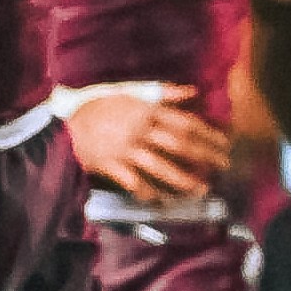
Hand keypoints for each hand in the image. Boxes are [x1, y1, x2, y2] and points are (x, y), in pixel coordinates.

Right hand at [64, 87, 229, 213]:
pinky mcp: (110, 165)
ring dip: (182, 179)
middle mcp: (140, 130)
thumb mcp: (133, 92)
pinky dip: (147, 191)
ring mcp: (125, 149)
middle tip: (223, 165)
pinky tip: (160, 199)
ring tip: (200, 188)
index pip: (186, 123)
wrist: (65, 122)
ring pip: (160, 167)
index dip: (208, 134)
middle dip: (205, 156)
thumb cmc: (101, 105)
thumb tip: (193, 91)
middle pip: (179, 145)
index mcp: (148, 111)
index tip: (225, 143)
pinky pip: (133, 181)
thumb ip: (165, 93)